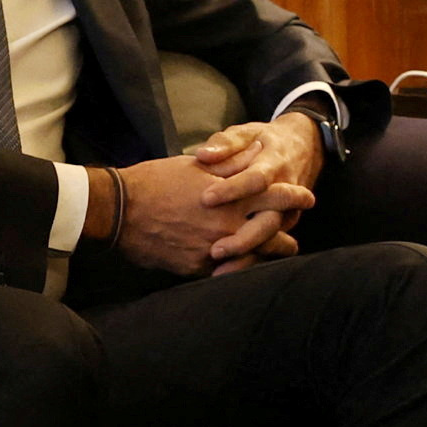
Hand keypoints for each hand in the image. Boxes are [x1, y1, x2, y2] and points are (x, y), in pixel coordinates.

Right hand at [111, 155, 290, 277]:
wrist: (118, 210)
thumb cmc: (156, 181)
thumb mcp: (197, 166)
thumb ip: (231, 164)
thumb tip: (257, 153)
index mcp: (231, 196)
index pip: (277, 196)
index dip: (296, 197)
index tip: (308, 198)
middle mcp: (228, 224)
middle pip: (274, 234)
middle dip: (288, 237)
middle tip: (295, 238)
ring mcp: (214, 249)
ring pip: (254, 258)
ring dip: (267, 256)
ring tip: (275, 256)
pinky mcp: (198, 268)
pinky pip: (228, 273)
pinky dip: (237, 268)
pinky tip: (241, 267)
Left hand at [187, 111, 326, 269]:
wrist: (302, 148)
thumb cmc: (264, 141)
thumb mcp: (247, 133)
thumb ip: (226, 143)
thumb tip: (203, 154)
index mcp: (274, 165)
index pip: (256, 180)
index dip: (232, 190)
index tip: (206, 198)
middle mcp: (286, 192)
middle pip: (269, 221)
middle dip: (242, 238)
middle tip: (214, 249)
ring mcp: (288, 212)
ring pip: (271, 240)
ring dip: (246, 256)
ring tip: (218, 270)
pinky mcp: (283, 225)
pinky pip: (270, 247)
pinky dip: (250, 260)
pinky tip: (225, 273)